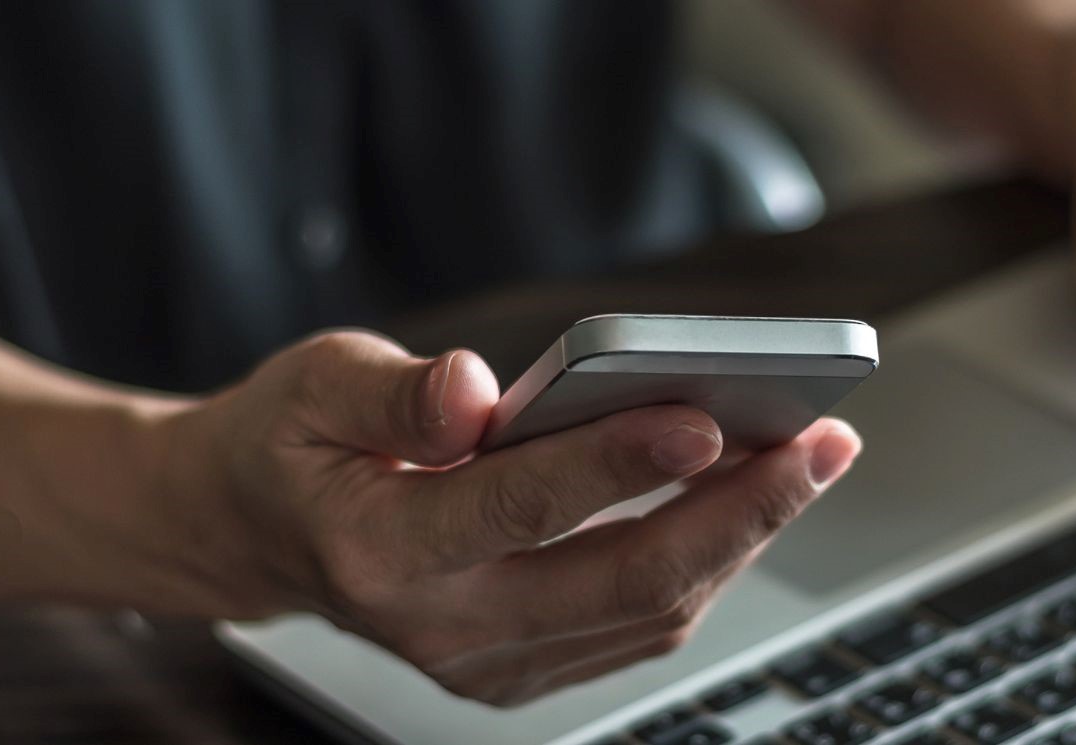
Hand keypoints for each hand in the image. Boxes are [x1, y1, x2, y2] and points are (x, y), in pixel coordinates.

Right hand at [153, 331, 860, 705]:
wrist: (256, 532)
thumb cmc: (289, 445)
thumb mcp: (314, 384)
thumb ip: (395, 393)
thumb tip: (474, 390)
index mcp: (378, 548)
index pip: (518, 507)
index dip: (616, 462)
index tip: (708, 413)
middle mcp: (438, 625)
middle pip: (618, 581)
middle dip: (734, 512)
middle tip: (818, 442)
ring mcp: (484, 661)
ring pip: (646, 614)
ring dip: (739, 537)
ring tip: (808, 458)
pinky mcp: (518, 668)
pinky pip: (635, 628)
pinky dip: (704, 565)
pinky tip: (745, 500)